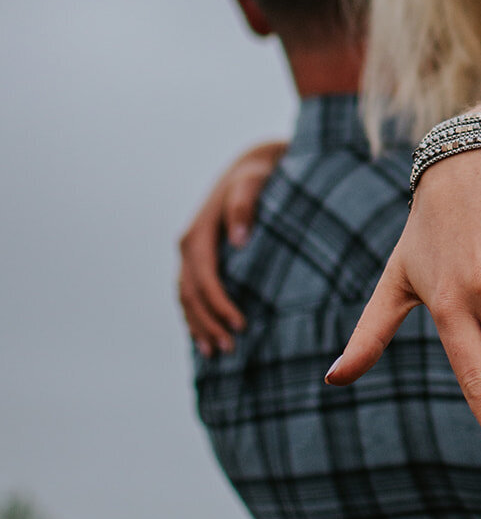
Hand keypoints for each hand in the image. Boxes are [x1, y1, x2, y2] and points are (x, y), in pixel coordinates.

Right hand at [177, 141, 286, 353]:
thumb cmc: (257, 176)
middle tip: (230, 348)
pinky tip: (206, 336)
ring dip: (199, 325)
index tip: (240, 325)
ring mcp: (191, 254)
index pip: (204, 278)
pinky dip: (196, 316)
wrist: (251, 167)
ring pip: (187, 298)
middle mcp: (189, 246)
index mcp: (199, 233)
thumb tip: (237, 239)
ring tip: (216, 352)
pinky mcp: (199, 260)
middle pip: (191, 294)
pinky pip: (190, 294)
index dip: (219, 304)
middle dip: (208, 323)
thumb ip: (244, 206)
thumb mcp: (253, 183)